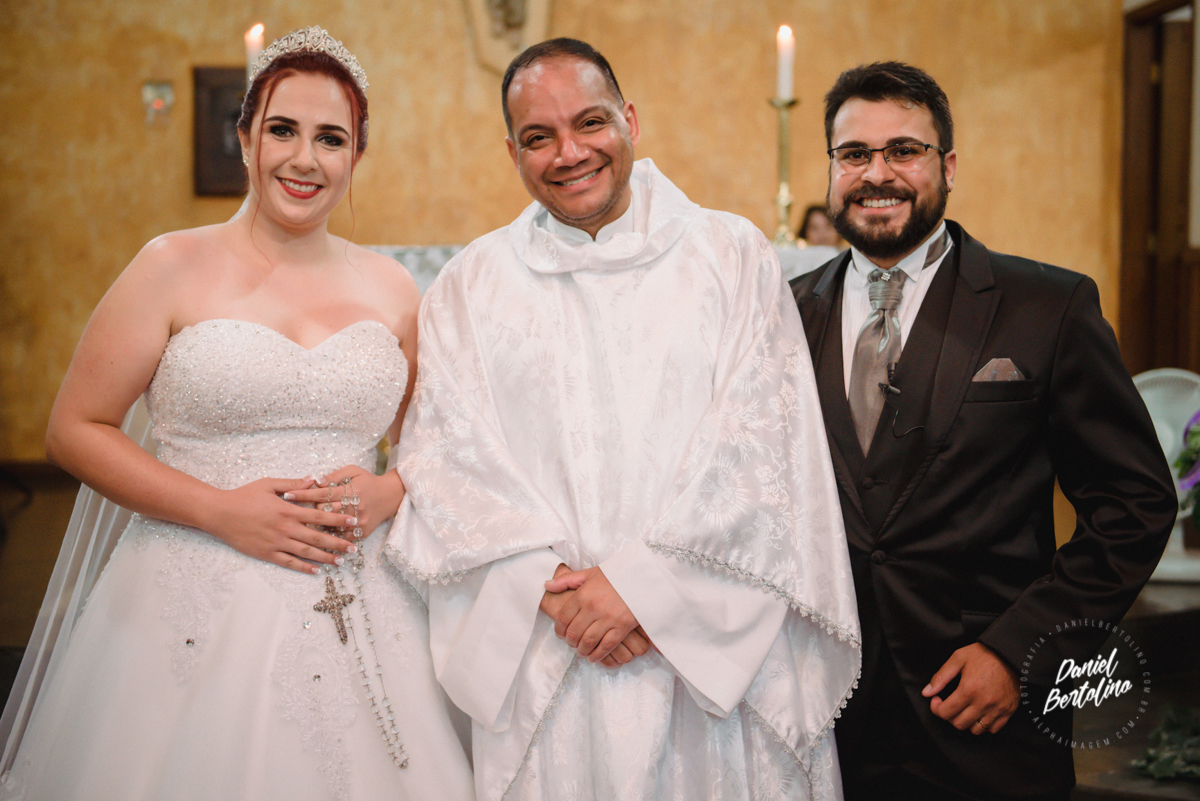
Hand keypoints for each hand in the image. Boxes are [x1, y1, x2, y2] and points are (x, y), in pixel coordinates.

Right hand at [206, 477, 359, 573]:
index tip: (353, 522)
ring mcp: (277, 542)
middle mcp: (286, 528)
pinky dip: (303, 567)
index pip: (319, 516)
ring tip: (340, 562)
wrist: (220, 513)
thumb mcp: (269, 484)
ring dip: (325, 558)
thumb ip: (292, 484)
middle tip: (354, 548)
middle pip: (318, 538)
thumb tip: (312, 479)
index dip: (338, 520)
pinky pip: (289, 562)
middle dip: (338, 543)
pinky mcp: (266, 553)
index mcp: (288, 510)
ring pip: (306, 552)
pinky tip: (316, 571)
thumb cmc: (244, 496)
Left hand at [284, 465, 404, 536]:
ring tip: (301, 528)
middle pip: (324, 511)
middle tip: (295, 511)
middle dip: (308, 510)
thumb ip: (334, 476)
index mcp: (352, 490)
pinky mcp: (362, 532)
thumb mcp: (353, 471)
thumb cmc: (368, 481)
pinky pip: (341, 537)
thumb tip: (316, 481)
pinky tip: (320, 536)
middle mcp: (355, 507)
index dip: (303, 494)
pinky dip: (330, 536)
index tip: (287, 496)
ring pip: (331, 527)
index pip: (322, 493)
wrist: (391, 496)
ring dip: (316, 526)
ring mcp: (359, 521)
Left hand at [541, 565, 651, 667]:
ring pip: (588, 642)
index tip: (561, 634)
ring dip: (582, 650)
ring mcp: (608, 619)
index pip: (563, 618)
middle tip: (572, 643)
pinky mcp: (622, 627)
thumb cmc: (615, 574)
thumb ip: (566, 580)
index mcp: (583, 595)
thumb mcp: (589, 573)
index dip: (559, 630)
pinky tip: (594, 656)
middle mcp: (593, 608)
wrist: (642, 576)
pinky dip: (598, 655)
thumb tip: (547, 585)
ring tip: (582, 651)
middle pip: (574, 633)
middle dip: (570, 642)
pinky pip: (606, 646)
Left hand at [922, 642, 1019, 734]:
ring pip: (976, 729)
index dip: (936, 708)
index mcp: (968, 690)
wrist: (1011, 654)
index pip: (945, 713)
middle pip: (959, 724)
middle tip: (950, 704)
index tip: (938, 699)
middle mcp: (983, 703)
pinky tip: (980, 712)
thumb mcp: (958, 658)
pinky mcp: (1008, 711)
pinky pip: (993, 728)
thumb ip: (941, 677)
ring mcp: (997, 709)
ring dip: (967, 721)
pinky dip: (984, 724)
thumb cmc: (985, 654)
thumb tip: (927, 692)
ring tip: (965, 709)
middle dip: (950, 715)